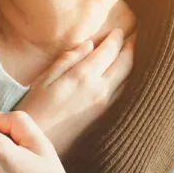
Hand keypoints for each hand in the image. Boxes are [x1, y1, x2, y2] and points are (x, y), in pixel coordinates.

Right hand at [19, 28, 134, 156]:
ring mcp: (105, 105)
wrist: (39, 142)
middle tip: (137, 36)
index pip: (109, 51)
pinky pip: (124, 93)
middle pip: (126, 63)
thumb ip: (68, 59)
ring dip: (134, 63)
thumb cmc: (35, 109)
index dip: (115, 38)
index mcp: (83, 76)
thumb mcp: (45, 78)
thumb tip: (88, 45)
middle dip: (132, 47)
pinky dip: (129, 80)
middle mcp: (99, 89)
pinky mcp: (106, 117)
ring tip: (135, 52)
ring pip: (129, 79)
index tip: (118, 30)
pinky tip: (127, 77)